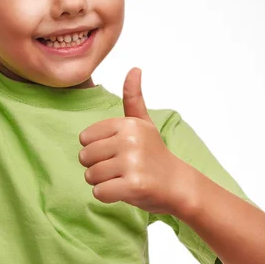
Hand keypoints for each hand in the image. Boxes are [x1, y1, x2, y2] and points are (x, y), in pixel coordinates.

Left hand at [78, 67, 191, 215]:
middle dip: (97, 167)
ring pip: (90, 176)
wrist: (179, 186)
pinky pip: (99, 192)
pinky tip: (124, 191)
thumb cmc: (155, 154)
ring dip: (102, 182)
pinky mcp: (133, 185)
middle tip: (120, 169)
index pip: (85, 138)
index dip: (96, 149)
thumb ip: (133, 97)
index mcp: (127, 124)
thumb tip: (135, 68)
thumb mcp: (144, 123)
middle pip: (85, 157)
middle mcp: (129, 140)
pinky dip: (107, 196)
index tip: (117, 152)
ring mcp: (132, 163)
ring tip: (122, 179)